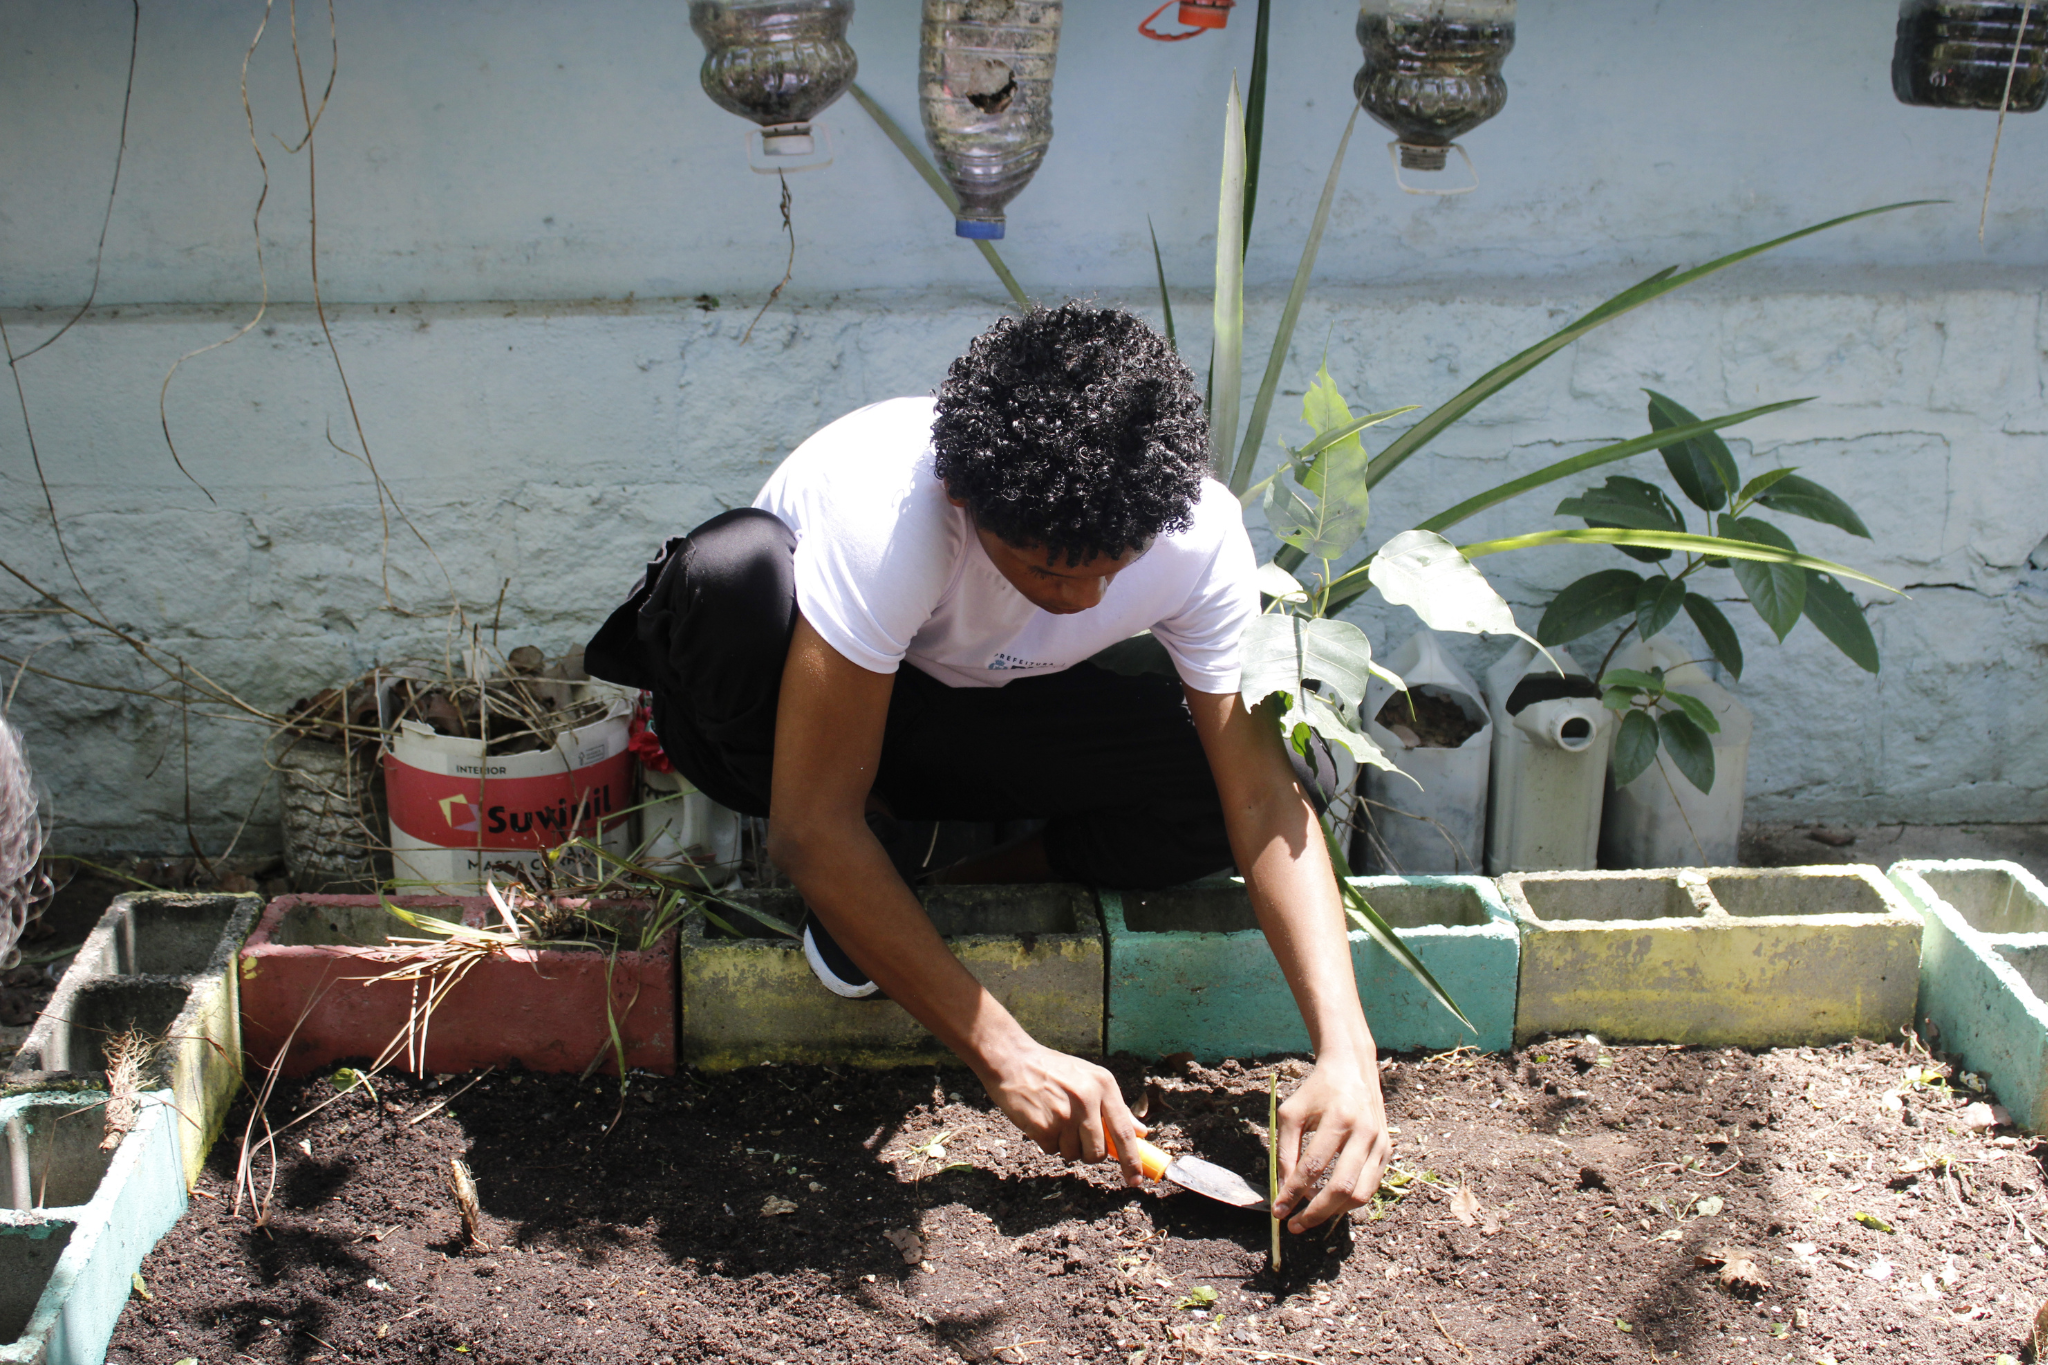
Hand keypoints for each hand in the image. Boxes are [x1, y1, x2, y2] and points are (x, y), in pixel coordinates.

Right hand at [981, 1040, 1146, 1187]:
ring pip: (1074, 1154)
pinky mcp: (1044, 1126)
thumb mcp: (1089, 1078)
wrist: (1012, 1060)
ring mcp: (1065, 1114)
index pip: (1124, 1131)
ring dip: (1065, 1145)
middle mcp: (1088, 1099)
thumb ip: (1115, 1107)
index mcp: (1104, 1085)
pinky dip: (1046, 1141)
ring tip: (1055, 1119)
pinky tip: (1041, 1119)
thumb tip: (1141, 1133)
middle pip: (1098, 1152)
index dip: (1132, 1160)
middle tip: (1075, 1134)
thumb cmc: (1052, 1070)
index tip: (1135, 1180)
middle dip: (1088, 1152)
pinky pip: (1052, 1150)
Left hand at [1272, 1053, 1390, 1232]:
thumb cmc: (1317, 1091)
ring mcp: (1380, 1143)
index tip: (1279, 1211)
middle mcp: (1364, 1132)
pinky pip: (1370, 1187)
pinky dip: (1349, 1202)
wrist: (1352, 1068)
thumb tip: (1283, 1190)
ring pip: (1360, 1194)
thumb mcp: (1291, 1113)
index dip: (1294, 1193)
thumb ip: (1285, 1150)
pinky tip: (1330, 1203)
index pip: (1313, 1167)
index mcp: (1338, 1118)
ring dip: (1333, 1212)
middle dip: (1316, 1212)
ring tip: (1310, 1217)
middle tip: (1295, 1225)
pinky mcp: (1387, 1151)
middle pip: (1341, 1187)